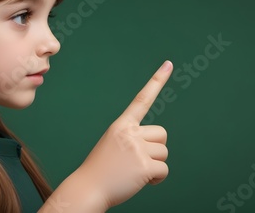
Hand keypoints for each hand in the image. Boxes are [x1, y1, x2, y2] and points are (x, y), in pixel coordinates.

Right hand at [76, 60, 173, 209]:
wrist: (86, 189)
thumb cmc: (100, 169)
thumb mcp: (114, 144)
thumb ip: (133, 138)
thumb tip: (157, 144)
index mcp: (121, 125)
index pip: (142, 99)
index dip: (157, 81)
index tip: (168, 64)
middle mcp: (130, 133)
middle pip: (162, 134)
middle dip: (156, 148)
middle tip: (137, 160)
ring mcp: (137, 149)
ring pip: (164, 153)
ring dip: (155, 165)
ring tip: (135, 172)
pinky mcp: (144, 166)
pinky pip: (164, 170)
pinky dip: (157, 179)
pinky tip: (142, 181)